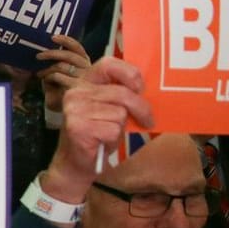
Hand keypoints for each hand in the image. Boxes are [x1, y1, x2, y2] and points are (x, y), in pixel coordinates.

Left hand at [34, 33, 90, 111]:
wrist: (65, 108)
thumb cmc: (61, 89)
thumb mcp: (59, 73)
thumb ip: (59, 61)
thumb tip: (46, 49)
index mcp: (85, 62)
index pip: (77, 48)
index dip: (66, 41)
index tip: (53, 37)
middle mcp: (87, 68)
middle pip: (68, 55)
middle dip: (51, 53)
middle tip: (38, 56)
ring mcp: (83, 78)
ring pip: (62, 65)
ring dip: (48, 69)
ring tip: (40, 73)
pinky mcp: (76, 87)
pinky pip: (59, 76)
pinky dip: (49, 77)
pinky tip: (46, 81)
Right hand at [41, 56, 153, 203]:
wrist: (75, 163)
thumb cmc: (98, 133)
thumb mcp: (110, 108)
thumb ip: (122, 94)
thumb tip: (154, 89)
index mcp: (84, 82)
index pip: (108, 64)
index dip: (129, 74)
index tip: (140, 89)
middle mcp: (76, 92)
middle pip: (122, 94)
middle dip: (141, 108)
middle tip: (147, 121)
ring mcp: (74, 109)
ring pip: (119, 113)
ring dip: (121, 127)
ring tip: (111, 133)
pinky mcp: (78, 127)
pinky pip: (113, 129)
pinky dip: (114, 139)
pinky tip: (103, 142)